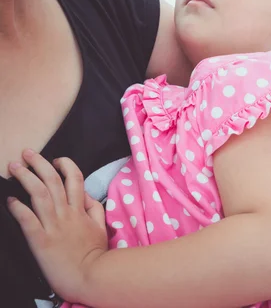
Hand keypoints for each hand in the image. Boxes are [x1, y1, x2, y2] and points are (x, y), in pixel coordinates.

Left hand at [7, 150, 107, 302]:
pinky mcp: (41, 241)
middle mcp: (66, 213)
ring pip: (39, 194)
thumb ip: (93, 206)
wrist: (90, 277)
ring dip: (26, 178)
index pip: (74, 177)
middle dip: (39, 163)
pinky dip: (18, 208)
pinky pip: (28, 220)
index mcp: (80, 209)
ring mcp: (53, 226)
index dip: (64, 164)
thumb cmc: (95, 253)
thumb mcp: (100, 225)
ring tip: (14, 167)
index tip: (55, 160)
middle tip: (27, 152)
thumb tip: (83, 192)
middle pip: (52, 180)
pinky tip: (10, 200)